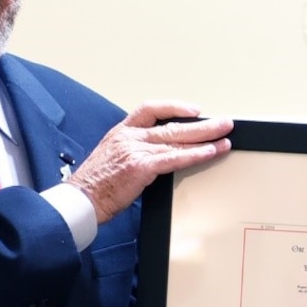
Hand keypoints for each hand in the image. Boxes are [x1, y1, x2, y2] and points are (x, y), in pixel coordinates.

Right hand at [66, 102, 231, 223]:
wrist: (81, 200)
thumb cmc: (96, 185)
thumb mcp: (113, 158)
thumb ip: (135, 151)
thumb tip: (162, 153)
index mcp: (122, 132)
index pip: (150, 109)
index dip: (174, 107)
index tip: (194, 110)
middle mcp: (130, 137)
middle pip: (173, 125)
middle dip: (202, 124)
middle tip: (224, 123)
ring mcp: (135, 150)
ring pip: (177, 140)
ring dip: (205, 140)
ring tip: (225, 138)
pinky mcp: (141, 167)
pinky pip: (174, 158)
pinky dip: (195, 155)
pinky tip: (210, 153)